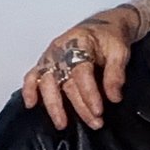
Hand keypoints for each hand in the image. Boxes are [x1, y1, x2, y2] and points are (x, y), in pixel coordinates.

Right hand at [22, 6, 139, 129]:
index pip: (82, 72)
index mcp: (79, 43)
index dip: (90, 93)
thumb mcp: (120, 52)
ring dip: (53, 105)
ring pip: (47, 82)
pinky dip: (29, 89)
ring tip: (62, 124)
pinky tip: (31, 104)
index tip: (99, 110)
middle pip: (64, 81)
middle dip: (78, 105)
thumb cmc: (110, 37)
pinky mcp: (47, 63)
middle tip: (94, 122)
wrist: (104, 25)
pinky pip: (33, 75)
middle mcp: (61, 50)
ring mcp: (51, 57)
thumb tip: (114, 97)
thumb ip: (116, 74)